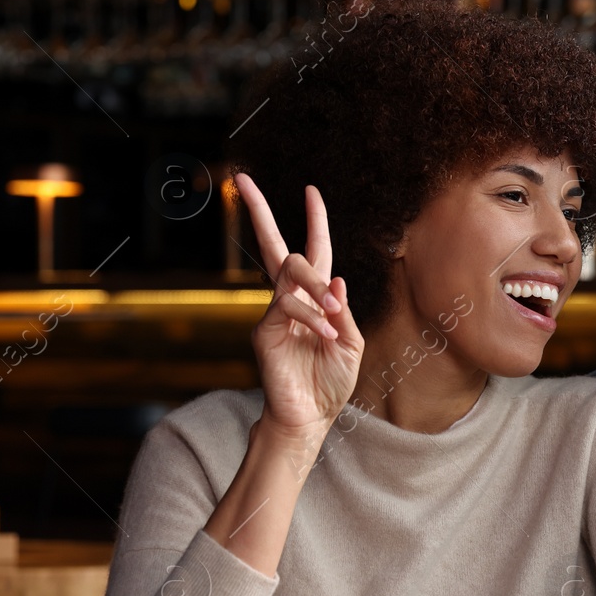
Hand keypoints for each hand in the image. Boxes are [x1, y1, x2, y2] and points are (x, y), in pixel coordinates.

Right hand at [235, 174, 363, 437]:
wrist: (312, 416)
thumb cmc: (331, 381)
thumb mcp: (351, 342)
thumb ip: (343, 311)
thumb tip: (335, 279)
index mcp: (315, 300)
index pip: (313, 252)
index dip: (314, 222)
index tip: (311, 190)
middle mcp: (290, 300)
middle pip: (273, 247)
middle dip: (258, 212)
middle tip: (243, 179)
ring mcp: (274, 314)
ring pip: (288, 274)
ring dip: (314, 289)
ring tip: (332, 318)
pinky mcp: (264, 332)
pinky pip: (286, 308)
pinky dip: (311, 318)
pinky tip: (325, 335)